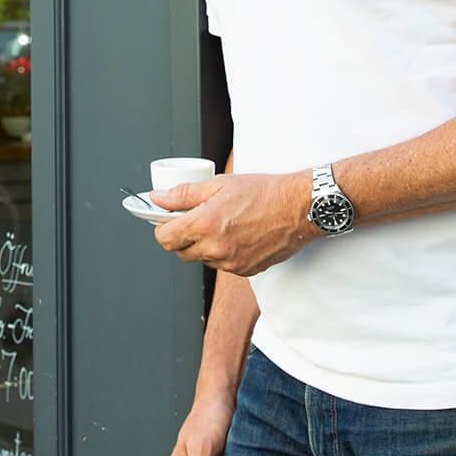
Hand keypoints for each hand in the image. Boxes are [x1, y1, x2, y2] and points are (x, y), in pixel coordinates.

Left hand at [154, 172, 316, 275]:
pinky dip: (223, 253)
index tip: (167, 220)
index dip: (162, 228)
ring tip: (221, 224)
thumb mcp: (219, 185)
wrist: (298, 208)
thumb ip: (183, 194)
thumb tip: (157, 198)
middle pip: (181, 252)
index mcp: (205, 225)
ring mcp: (231, 263)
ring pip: (203, 259)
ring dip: (203, 246)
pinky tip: (236, 235)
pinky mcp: (245, 270)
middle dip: (182, 237)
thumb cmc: (262, 193)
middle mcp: (216, 248)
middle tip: (196, 219)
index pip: (165, 239)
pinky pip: (223, 265)